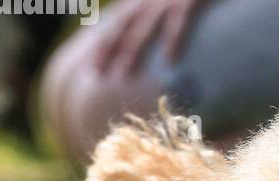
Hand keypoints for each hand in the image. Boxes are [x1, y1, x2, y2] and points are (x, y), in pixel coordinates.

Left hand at [91, 0, 211, 76]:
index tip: (91, 65)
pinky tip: (169, 62)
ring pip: (144, 29)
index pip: (116, 24)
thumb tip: (147, 42)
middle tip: (98, 73)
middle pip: (123, 28)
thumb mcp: (164, 3)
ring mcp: (166, 2)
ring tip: (124, 75)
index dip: (102, 43)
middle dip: (108, 50)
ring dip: (132, 52)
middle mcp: (148, 1)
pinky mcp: (188, 2)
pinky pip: (178, 24)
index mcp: (141, 1)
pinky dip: (172, 42)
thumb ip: (153, 18)